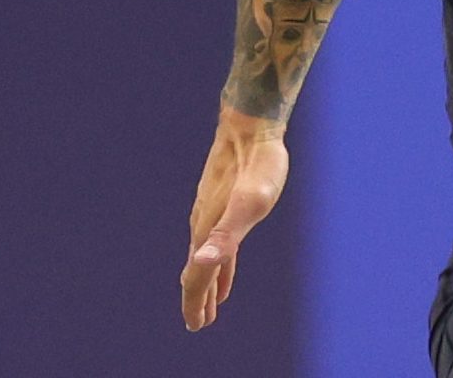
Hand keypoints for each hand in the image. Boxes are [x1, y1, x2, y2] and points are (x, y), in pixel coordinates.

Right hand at [181, 109, 289, 330]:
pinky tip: (225, 268)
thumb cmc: (257, 164)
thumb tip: (202, 262)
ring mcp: (210, 214)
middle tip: (198, 323)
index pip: (197, 276)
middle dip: (197, 298)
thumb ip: (226, 235)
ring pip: (205, 258)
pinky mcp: (220, 204)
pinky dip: (220, 262)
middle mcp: (203, 225)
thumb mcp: (250, 202)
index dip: (195, 302)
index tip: (195, 325)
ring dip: (207, 282)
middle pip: (196, 270)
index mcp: (208, 231)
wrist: (250, 127)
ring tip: (211, 304)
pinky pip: (217, 242)